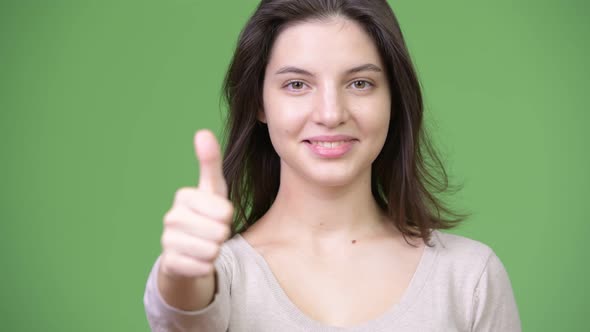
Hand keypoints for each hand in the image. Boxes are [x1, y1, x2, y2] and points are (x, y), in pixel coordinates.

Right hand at [159, 129, 232, 278]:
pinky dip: (205, 266)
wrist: (187, 253)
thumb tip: (202, 132)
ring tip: (204, 245)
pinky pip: (203, 267)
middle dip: (222, 235)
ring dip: (214, 251)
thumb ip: (210, 163)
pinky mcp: (170, 264)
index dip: (227, 216)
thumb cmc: (205, 216)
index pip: (225, 210)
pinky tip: (196, 260)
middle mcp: (171, 217)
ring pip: (212, 250)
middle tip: (211, 232)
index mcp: (183, 196)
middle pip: (220, 231)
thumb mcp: (213, 190)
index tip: (217, 215)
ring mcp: (167, 241)